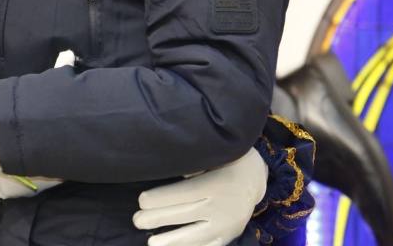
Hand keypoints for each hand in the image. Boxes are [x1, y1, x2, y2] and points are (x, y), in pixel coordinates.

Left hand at [132, 149, 266, 245]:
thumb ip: (191, 165)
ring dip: (171, 241)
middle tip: (137, 220)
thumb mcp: (211, 156)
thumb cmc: (225, 161)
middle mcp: (221, 207)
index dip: (160, 198)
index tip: (141, 200)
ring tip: (151, 243)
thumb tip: (164, 166)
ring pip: (195, 236)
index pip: (182, 194)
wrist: (255, 177)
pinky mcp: (229, 236)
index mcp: (214, 185)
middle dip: (158, 218)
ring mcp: (226, 225)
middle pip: (184, 215)